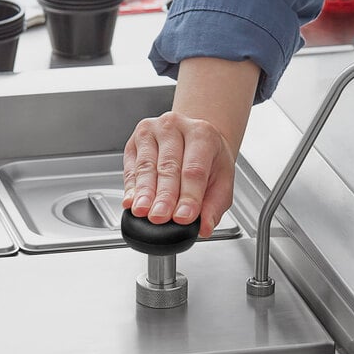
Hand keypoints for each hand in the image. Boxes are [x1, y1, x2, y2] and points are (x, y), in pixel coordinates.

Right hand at [122, 57, 258, 238]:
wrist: (196, 139)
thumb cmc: (209, 160)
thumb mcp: (222, 181)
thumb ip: (214, 206)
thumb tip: (205, 227)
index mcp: (202, 134)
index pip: (195, 169)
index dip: (188, 195)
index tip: (183, 217)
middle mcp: (175, 127)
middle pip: (169, 167)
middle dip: (163, 196)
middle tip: (160, 217)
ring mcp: (152, 131)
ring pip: (146, 166)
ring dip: (143, 192)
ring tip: (142, 212)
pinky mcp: (134, 141)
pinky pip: (131, 168)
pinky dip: (131, 187)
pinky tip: (131, 201)